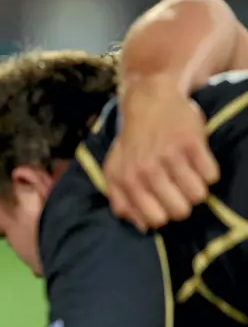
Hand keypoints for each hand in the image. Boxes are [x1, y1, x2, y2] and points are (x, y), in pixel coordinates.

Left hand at [103, 82, 219, 230]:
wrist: (149, 101)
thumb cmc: (131, 141)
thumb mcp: (114, 169)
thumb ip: (119, 199)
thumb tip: (140, 225)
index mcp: (128, 180)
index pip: (155, 220)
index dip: (163, 215)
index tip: (163, 203)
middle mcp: (148, 170)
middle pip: (180, 212)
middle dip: (181, 203)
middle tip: (177, 189)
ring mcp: (170, 156)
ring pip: (198, 196)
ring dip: (196, 188)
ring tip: (187, 175)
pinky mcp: (192, 143)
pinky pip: (211, 175)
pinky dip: (207, 172)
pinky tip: (195, 161)